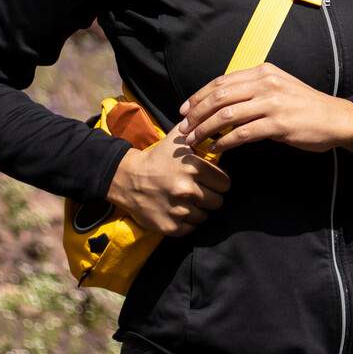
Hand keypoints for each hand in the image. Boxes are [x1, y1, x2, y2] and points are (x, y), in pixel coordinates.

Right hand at [105, 116, 230, 235]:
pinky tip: (177, 211)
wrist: (127, 179)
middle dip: (209, 196)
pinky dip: (186, 222)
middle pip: (217, 202)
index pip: (224, 184)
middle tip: (197, 191)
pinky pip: (191, 228)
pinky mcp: (170, 226)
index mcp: (194, 168)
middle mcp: (187, 190)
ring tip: (184, 200)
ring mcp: (178, 210)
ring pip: (204, 216)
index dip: (218, 182)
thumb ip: (199, 130)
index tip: (209, 181)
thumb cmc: (157, 158)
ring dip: (197, 210)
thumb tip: (220, 125)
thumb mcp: (177, 138)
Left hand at [177, 64, 352, 155]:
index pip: (221, 82)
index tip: (185, 110)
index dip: (199, 96)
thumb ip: (253, 89)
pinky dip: (225, 142)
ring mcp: (273, 102)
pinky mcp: (278, 123)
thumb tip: (222, 101)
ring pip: (227, 115)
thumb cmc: (305, 106)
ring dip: (205, 129)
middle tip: (183, 128)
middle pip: (219, 96)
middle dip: (196, 114)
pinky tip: (216, 148)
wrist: (336, 118)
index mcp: (263, 72)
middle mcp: (266, 83)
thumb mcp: (279, 87)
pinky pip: (243, 133)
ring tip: (194, 141)